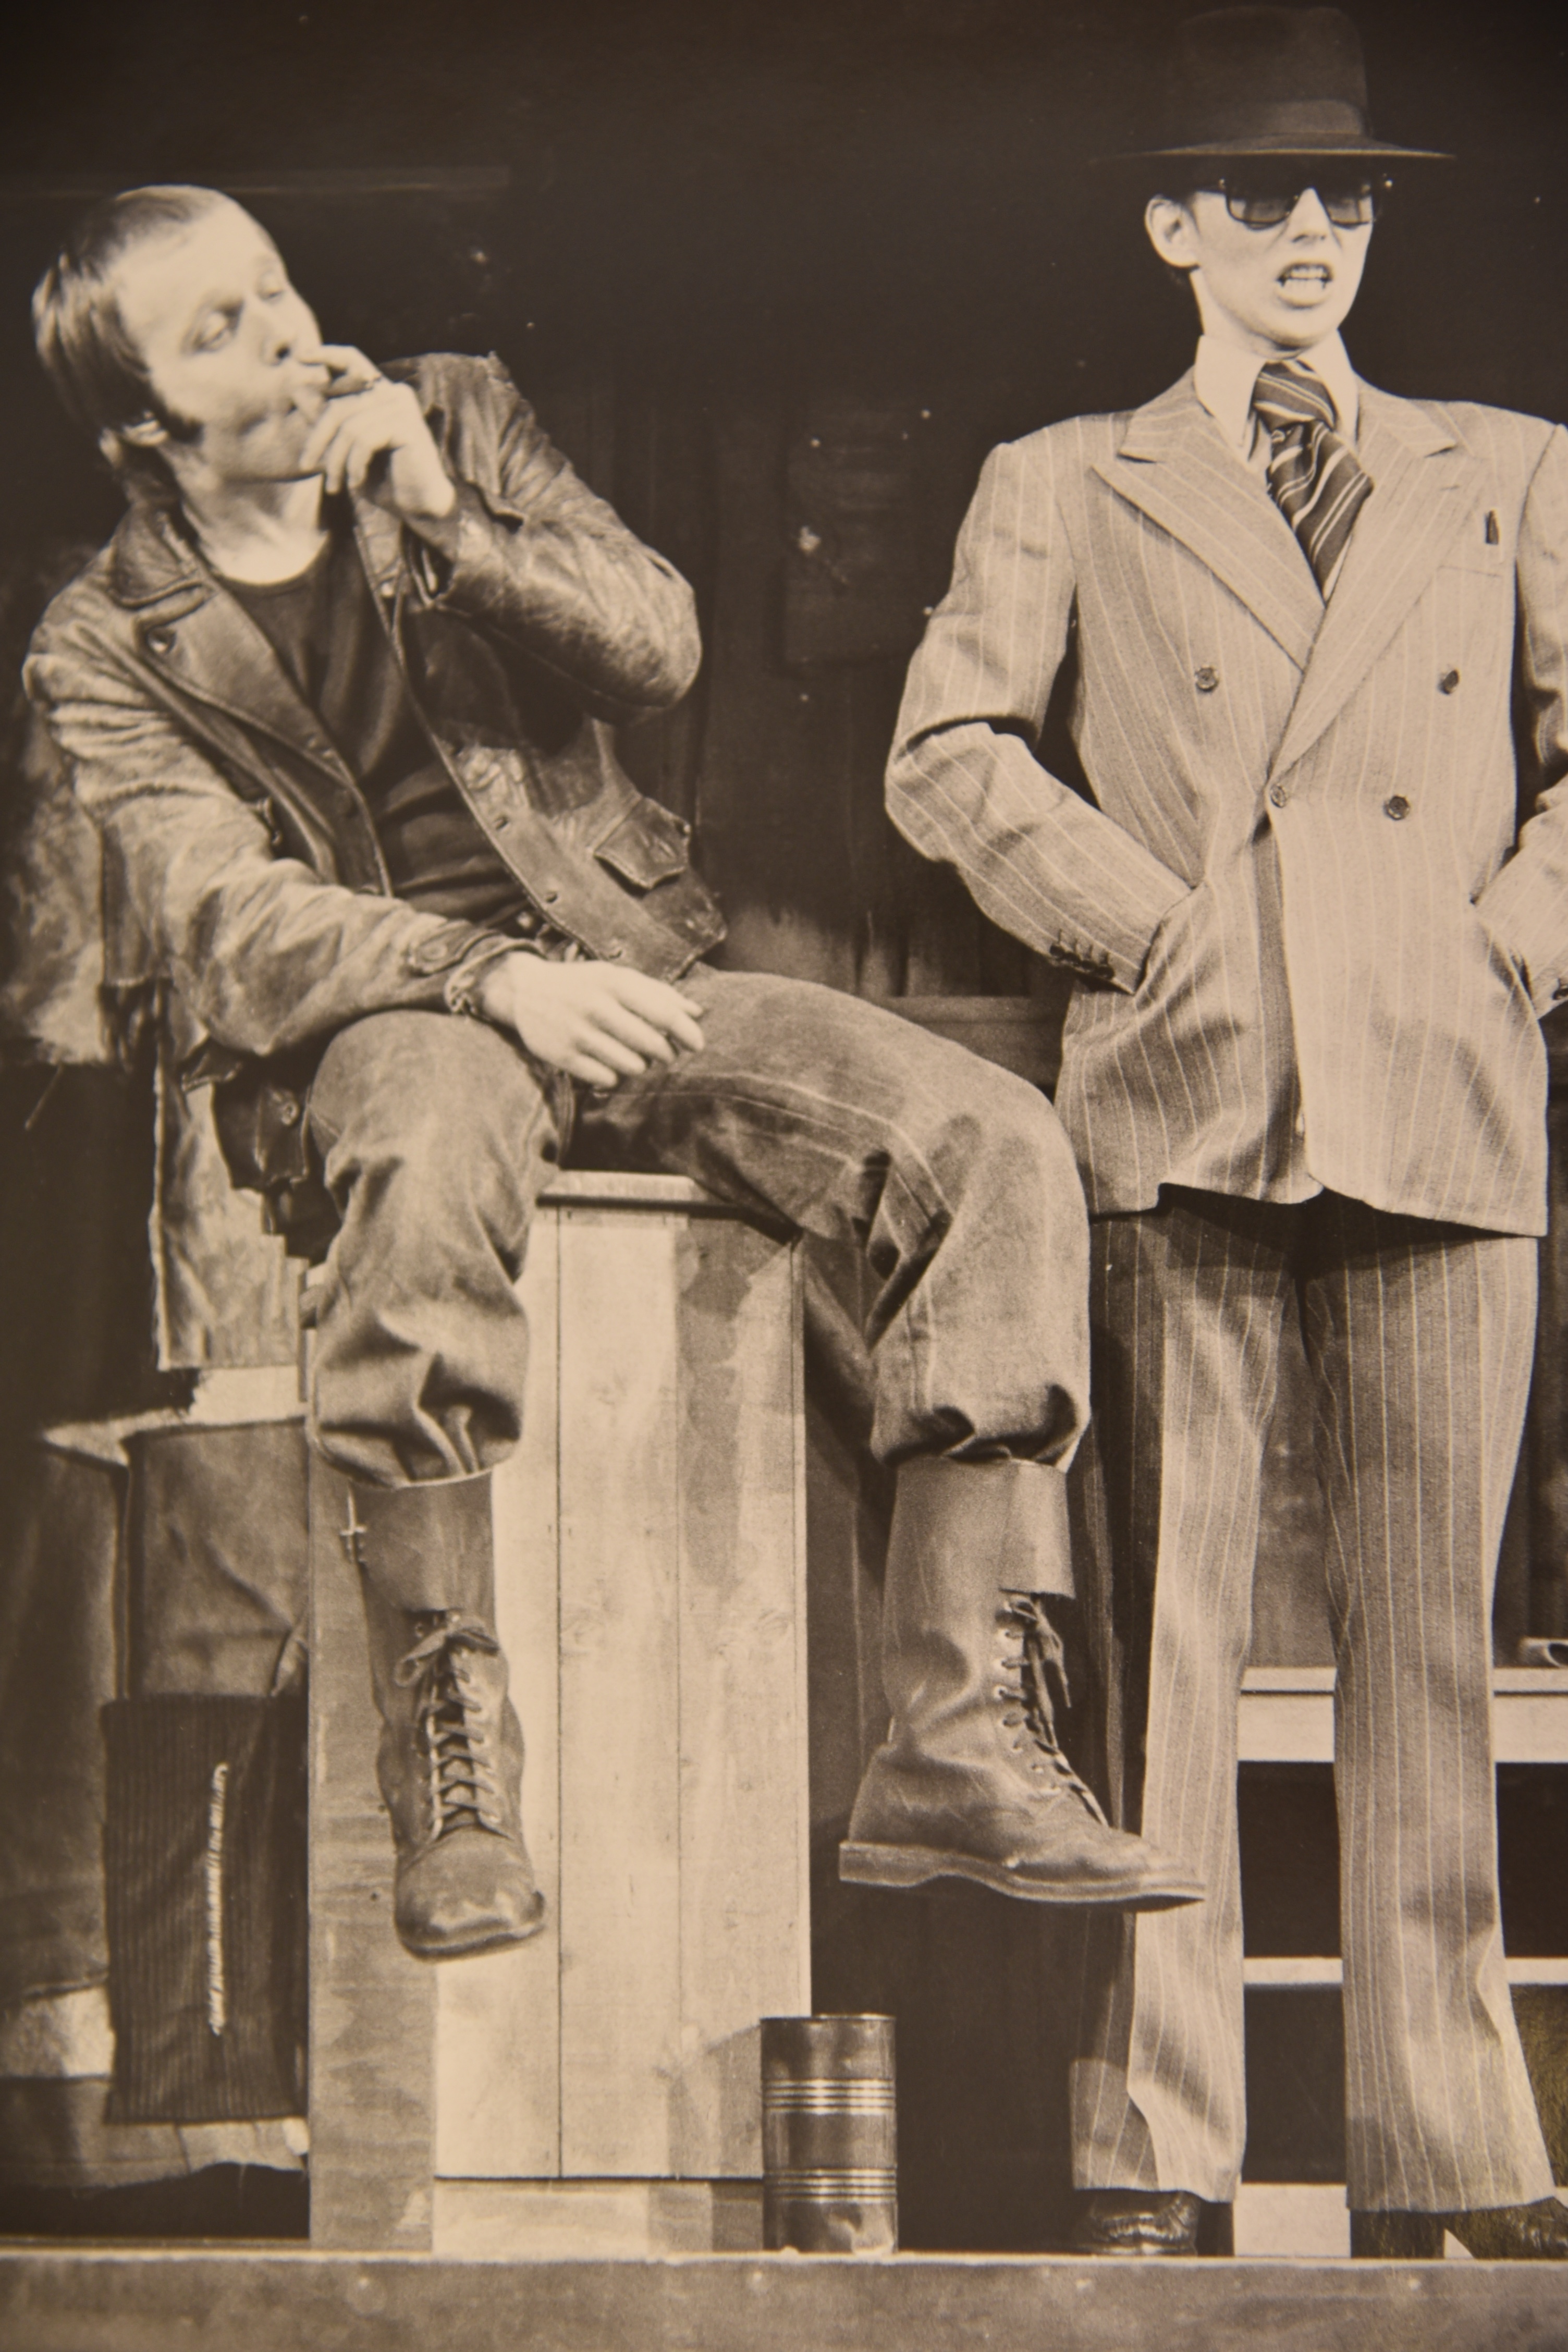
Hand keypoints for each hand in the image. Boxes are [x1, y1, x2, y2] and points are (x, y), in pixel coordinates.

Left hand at [297, 347, 455, 523]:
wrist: (419, 506)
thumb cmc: (383, 479)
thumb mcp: (347, 448)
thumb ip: (328, 421)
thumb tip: (297, 390)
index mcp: (381, 393)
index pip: (352, 360)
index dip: (326, 354)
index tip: (300, 356)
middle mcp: (393, 393)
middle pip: (338, 406)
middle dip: (318, 439)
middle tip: (307, 465)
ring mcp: (402, 407)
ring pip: (348, 427)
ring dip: (336, 461)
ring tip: (335, 485)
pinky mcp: (406, 425)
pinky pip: (364, 439)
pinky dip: (354, 465)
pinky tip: (356, 483)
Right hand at [477, 954, 705, 1086]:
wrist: (525, 990)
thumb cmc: (583, 985)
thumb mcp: (616, 978)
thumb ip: (658, 993)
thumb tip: (697, 1012)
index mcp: (614, 983)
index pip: (664, 1013)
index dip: (687, 1033)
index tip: (697, 1045)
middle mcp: (596, 1006)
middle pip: (652, 1045)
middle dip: (666, 1054)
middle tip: (663, 1053)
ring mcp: (577, 1033)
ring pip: (632, 1066)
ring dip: (639, 1065)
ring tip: (630, 1054)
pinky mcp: (561, 1056)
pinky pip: (606, 1079)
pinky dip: (613, 1076)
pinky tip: (605, 1062)